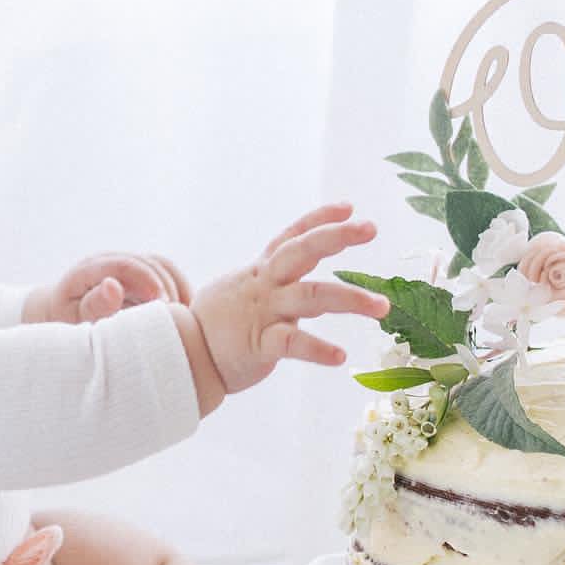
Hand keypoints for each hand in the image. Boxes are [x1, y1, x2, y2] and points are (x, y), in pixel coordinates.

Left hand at [30, 251, 193, 325]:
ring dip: (177, 289)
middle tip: (175, 317)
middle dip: (166, 288)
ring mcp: (128, 265)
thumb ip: (93, 306)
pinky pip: (168, 274)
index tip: (162, 303)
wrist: (65, 316)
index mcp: (90, 268)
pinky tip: (185, 314)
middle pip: (149, 263)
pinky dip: (180, 291)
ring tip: (183, 317)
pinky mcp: (142, 274)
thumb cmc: (68, 323)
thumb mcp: (73, 319)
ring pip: (163, 266)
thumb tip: (113, 286)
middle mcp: (111, 260)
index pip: (124, 264)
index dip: (146, 280)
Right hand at [188, 201, 390, 395]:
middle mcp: (265, 285)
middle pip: (302, 251)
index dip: (319, 219)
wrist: (184, 356)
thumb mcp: (242, 288)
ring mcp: (263, 313)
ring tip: (381, 308)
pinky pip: (292, 344)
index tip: (349, 207)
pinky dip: (318, 350)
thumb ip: (272, 276)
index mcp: (262, 271)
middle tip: (371, 228)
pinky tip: (340, 357)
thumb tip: (299, 262)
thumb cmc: (218, 323)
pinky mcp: (259, 344)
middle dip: (337, 237)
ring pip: (311, 297)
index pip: (292, 236)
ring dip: (350, 300)